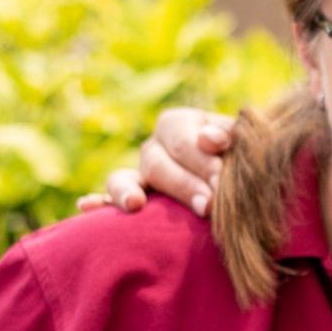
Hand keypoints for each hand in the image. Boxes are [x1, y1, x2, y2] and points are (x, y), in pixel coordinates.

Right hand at [75, 108, 233, 217]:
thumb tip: (210, 140)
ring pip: (124, 178)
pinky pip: (109, 199)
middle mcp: (154, 146)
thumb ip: (231, 136)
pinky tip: (86, 206)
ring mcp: (139, 174)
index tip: (221, 178)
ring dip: (129, 191)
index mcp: (178, 124)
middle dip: (184, 185)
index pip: (181, 136)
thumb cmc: (246, 157)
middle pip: (158, 163)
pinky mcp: (131, 198)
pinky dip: (99, 202)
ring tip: (135, 205)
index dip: (200, 157)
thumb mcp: (243, 141)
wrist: (243, 177)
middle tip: (209, 206)